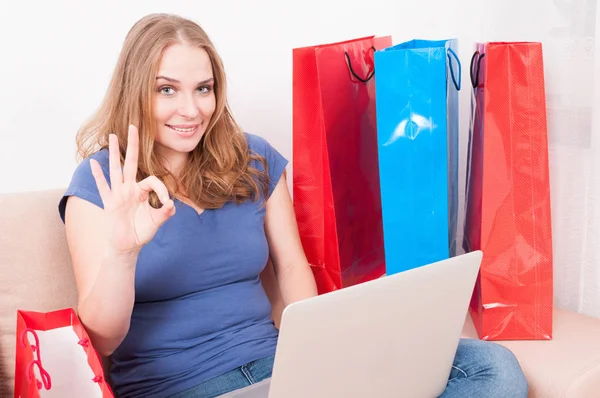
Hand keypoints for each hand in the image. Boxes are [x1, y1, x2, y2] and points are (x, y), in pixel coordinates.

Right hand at [90, 125, 175, 253]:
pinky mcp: (109, 203)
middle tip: (134, 126)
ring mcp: (118, 195)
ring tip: (113, 136)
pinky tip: (94, 162)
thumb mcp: (156, 223)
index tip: (167, 203)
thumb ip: (164, 214)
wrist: (126, 246)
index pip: (152, 180)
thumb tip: (170, 204)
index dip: (161, 189)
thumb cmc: (141, 233)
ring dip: (114, 153)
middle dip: (133, 145)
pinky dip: (98, 176)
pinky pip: (103, 187)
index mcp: (143, 192)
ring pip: (115, 169)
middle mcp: (130, 189)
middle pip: (131, 162)